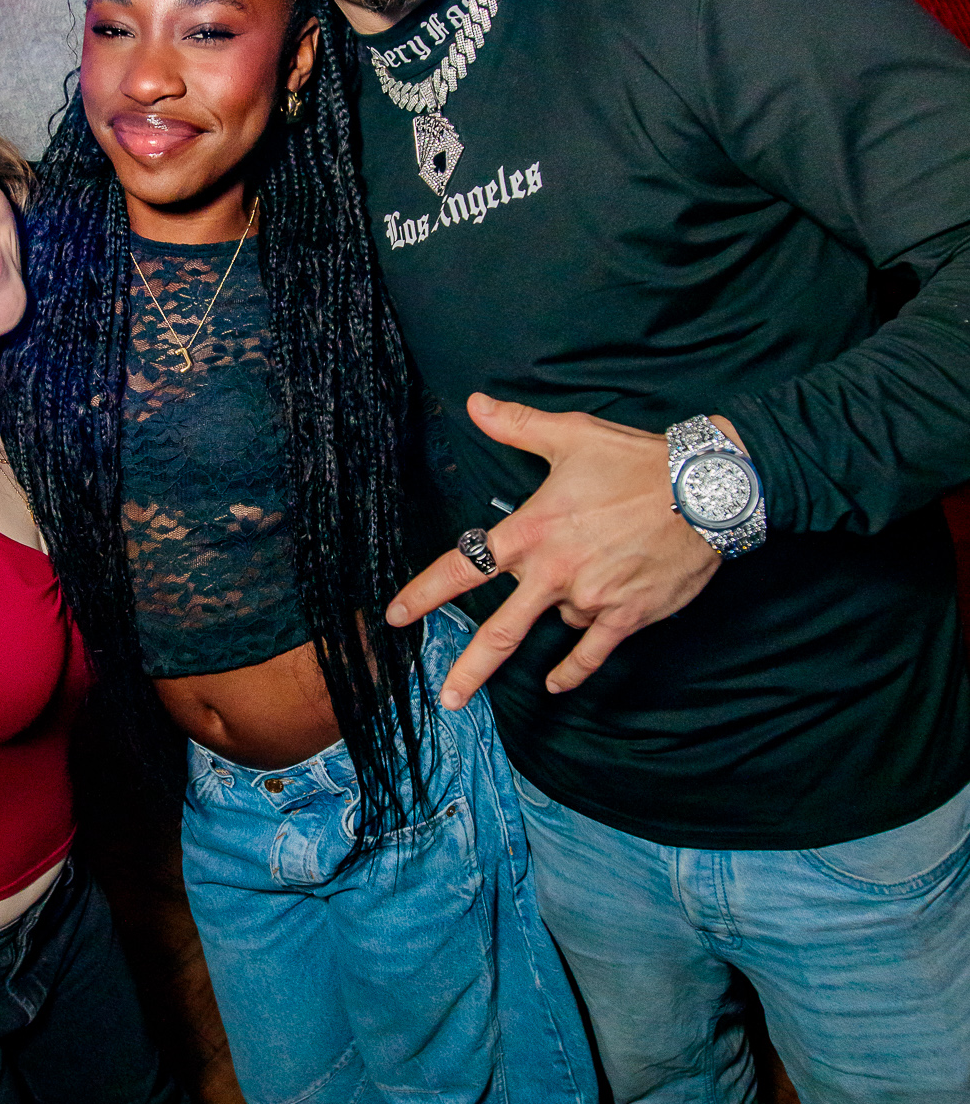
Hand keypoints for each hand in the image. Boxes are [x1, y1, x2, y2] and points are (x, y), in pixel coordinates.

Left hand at [387, 395, 722, 702]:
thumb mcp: (571, 435)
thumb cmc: (636, 461)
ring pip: (555, 623)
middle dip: (469, 670)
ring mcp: (590, 599)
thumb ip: (516, 426)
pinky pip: (592, 653)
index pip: (464, 567)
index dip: (425, 594)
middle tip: (447, 699)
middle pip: (499, 632)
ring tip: (590, 579)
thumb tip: (475, 405)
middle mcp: (554, 572)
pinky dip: (574, 670)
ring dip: (559, 613)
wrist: (705, 490)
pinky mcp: (625, 616)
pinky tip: (559, 682)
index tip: (397, 616)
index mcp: (531, 532)